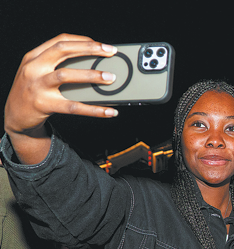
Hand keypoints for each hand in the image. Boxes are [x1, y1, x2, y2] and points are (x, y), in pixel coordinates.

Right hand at [4, 34, 117, 163]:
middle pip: (62, 50)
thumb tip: (93, 62)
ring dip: (91, 75)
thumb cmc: (33, 90)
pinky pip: (73, 107)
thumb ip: (57, 64)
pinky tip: (110, 111)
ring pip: (66, 75)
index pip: (60, 41)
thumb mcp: (38, 71)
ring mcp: (37, 86)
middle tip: (110, 52)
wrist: (15, 115)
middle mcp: (33, 68)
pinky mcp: (44, 105)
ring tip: (110, 78)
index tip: (103, 45)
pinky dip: (94, 110)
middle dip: (89, 49)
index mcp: (34, 57)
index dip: (83, 41)